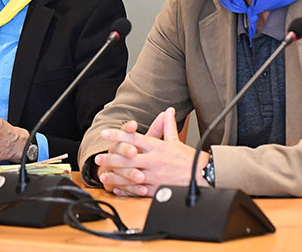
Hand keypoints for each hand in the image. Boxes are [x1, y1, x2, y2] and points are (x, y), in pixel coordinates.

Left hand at [93, 107, 208, 196]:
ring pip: (130, 175)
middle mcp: (153, 160)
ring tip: (103, 175)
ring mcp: (155, 175)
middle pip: (128, 158)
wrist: (203, 176)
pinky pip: (139, 190)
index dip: (118, 134)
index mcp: (156, 146)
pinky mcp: (158, 189)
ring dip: (115, 176)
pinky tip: (117, 189)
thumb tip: (168, 111)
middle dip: (111, 158)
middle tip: (98, 158)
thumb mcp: (176, 140)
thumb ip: (168, 126)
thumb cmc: (189, 159)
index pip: (134, 137)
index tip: (105, 133)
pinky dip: (127, 190)